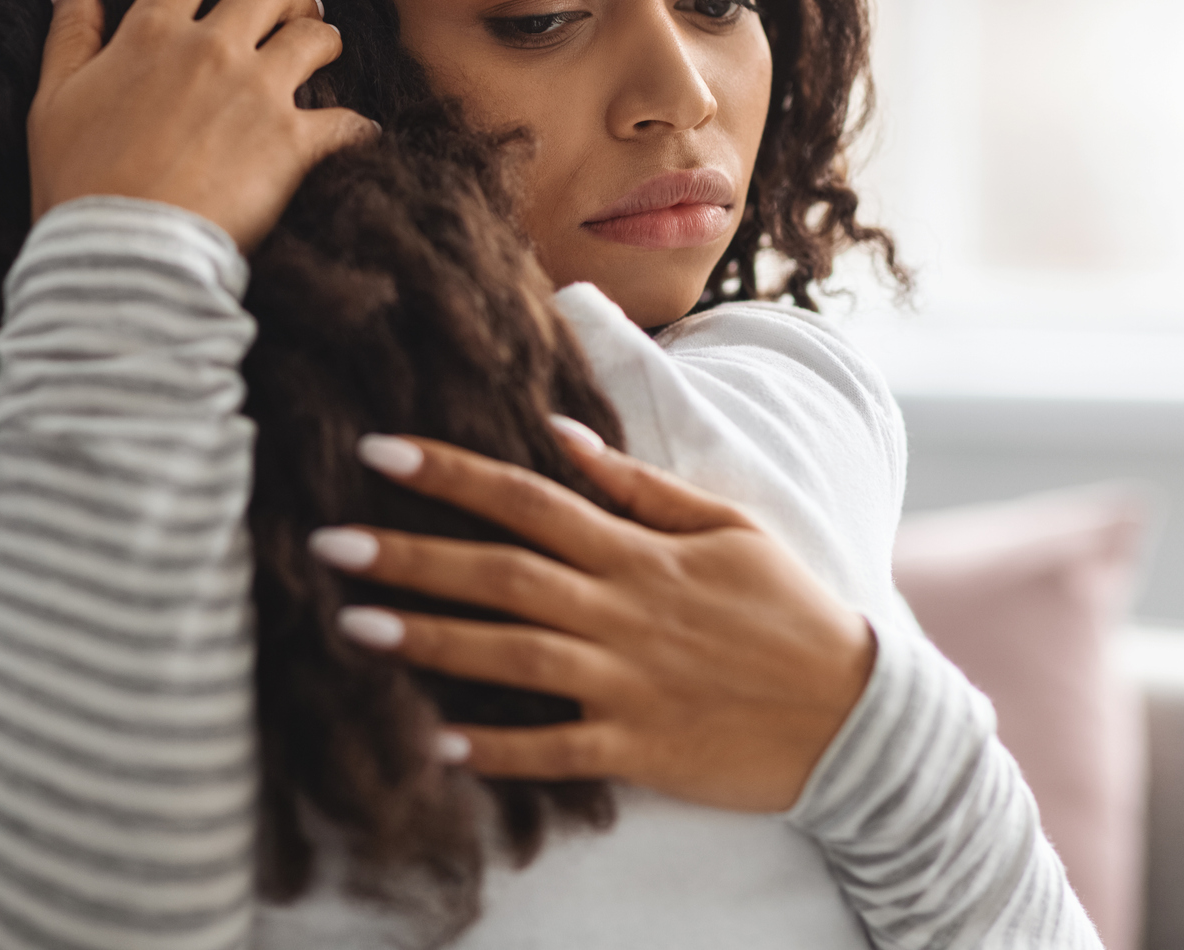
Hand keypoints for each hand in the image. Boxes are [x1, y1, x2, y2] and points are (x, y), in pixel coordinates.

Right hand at [27, 0, 378, 250]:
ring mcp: (258, 95)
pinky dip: (356, 126)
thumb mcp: (54, 98)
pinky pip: (345, 120)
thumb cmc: (78, 183)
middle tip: (293, 6)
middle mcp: (211, 51)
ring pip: (315, 37)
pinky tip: (360, 132)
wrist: (122, 255)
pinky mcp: (293, 145)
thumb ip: (70, 28)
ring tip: (324, 50)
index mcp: (152, 35)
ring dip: (323, 38)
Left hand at [313, 423, 874, 812]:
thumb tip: (558, 434)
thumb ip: (637, 486)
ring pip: (511, 656)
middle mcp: (621, 611)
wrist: (857, 715)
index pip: (528, 498)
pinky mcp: (638, 748)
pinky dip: (495, 748)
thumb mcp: (726, 525)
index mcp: (637, 551)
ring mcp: (627, 682)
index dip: (450, 472)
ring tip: (352, 626)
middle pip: (499, 573)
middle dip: (410, 553)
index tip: (379, 449)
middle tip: (327, 540)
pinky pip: (553, 750)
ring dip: (429, 639)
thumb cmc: (787, 609)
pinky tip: (433, 741)